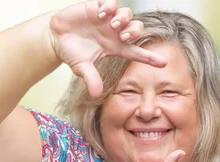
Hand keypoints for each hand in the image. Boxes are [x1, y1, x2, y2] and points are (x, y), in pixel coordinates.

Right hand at [48, 0, 166, 96]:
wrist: (55, 37)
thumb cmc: (71, 53)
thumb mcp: (82, 68)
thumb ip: (91, 79)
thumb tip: (96, 94)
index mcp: (115, 48)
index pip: (137, 53)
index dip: (150, 58)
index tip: (163, 64)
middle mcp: (115, 33)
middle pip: (137, 29)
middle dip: (135, 31)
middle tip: (124, 36)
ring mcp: (107, 19)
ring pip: (127, 14)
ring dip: (124, 18)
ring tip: (112, 24)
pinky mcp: (97, 7)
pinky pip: (112, 3)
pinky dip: (110, 7)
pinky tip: (101, 14)